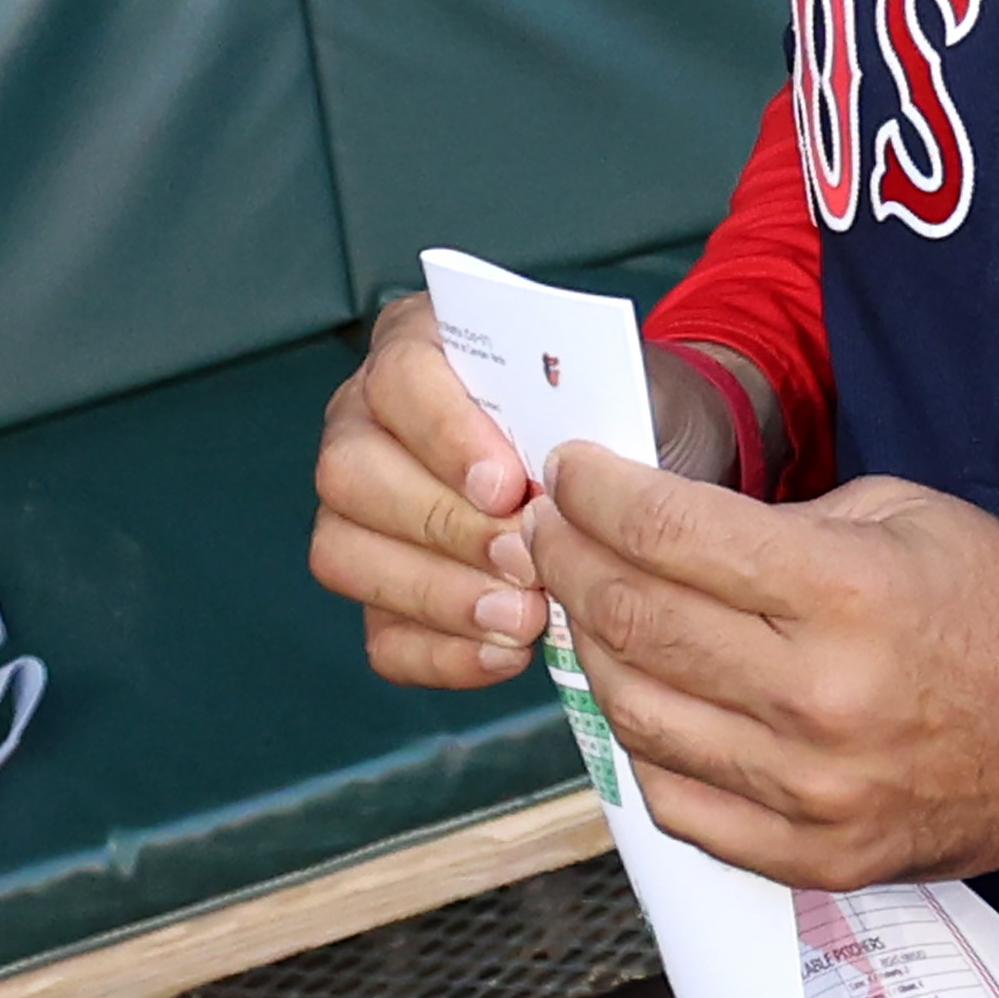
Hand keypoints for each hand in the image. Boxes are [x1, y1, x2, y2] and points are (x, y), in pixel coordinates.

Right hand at [307, 293, 752, 690]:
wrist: (652, 454)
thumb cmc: (623, 409)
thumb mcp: (623, 385)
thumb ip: (589, 405)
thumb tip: (567, 457)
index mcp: (423, 346)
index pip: (398, 377)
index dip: (445, 435)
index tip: (509, 484)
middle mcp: (368, 422)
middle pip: (351, 474)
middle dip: (444, 526)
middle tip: (527, 560)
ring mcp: (362, 510)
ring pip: (346, 555)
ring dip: (438, 594)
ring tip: (524, 615)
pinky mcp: (383, 588)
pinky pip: (380, 632)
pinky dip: (441, 651)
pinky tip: (506, 652)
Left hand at [526, 449, 998, 888]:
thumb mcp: (912, 515)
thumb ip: (786, 524)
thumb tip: (673, 526)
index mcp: (849, 592)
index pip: (671, 534)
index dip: (597, 495)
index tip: (569, 473)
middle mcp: (817, 696)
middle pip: (634, 622)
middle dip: (570, 561)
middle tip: (550, 529)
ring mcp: (809, 788)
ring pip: (637, 716)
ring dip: (591, 651)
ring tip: (587, 610)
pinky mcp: (810, 854)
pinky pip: (677, 804)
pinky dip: (642, 745)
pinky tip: (645, 700)